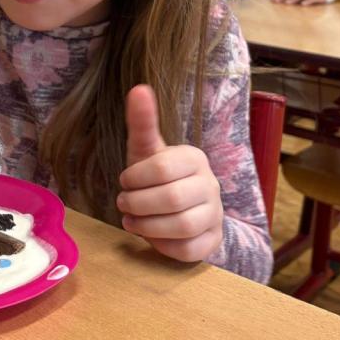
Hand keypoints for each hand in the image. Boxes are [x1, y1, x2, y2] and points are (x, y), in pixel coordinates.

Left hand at [116, 85, 222, 262]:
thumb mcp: (146, 149)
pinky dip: (164, 246)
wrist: (180, 207)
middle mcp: (211, 185)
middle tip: (123, 203)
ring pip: (183, 226)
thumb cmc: (157, 176)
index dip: (134, 178)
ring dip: (148, 226)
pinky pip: (189, 250)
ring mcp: (215, 214)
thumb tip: (138, 88)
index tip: (123, 181)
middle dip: (138, 203)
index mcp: (194, 158)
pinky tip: (151, 236)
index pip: (162, 168)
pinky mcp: (212, 241)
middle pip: (172, 199)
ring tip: (131, 221)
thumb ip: (142, 122)